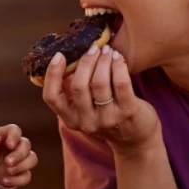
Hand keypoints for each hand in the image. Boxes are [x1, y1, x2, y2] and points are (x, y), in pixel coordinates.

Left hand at [0, 125, 36, 187]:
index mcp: (6, 135)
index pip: (15, 130)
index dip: (15, 137)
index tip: (10, 145)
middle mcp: (17, 146)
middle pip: (26, 145)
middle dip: (19, 154)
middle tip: (7, 162)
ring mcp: (21, 160)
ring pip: (32, 159)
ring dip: (22, 165)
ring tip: (8, 171)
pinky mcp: (22, 173)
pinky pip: (26, 176)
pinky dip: (18, 180)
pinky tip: (5, 181)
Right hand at [40, 45, 160, 154]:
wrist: (136, 140)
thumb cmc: (107, 115)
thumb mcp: (86, 109)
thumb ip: (75, 89)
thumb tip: (68, 57)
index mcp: (71, 119)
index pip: (52, 97)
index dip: (52, 75)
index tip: (59, 55)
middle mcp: (87, 122)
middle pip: (78, 86)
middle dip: (85, 61)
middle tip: (93, 48)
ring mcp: (108, 118)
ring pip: (99, 82)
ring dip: (103, 61)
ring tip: (107, 50)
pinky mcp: (127, 111)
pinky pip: (121, 83)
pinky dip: (118, 65)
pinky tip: (118, 58)